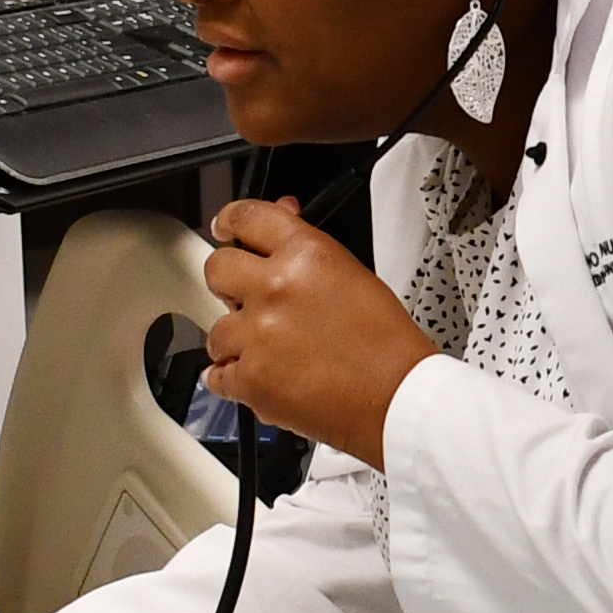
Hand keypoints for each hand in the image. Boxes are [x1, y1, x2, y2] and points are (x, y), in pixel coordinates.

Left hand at [198, 199, 437, 464]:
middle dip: (226, 285)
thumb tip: (283, 215)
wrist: (397, 398)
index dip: (229, 221)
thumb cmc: (386, 343)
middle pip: (216, 269)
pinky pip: (217, 376)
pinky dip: (234, 381)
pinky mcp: (250, 379)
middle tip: (243, 299)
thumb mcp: (353, 276)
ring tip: (271, 355)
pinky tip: (263, 380)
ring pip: (216, 332)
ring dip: (236, 342)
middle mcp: (275, 288)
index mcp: (305, 254)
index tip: (224, 229)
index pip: (247, 217)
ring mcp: (257, 335)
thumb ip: (307, 250)